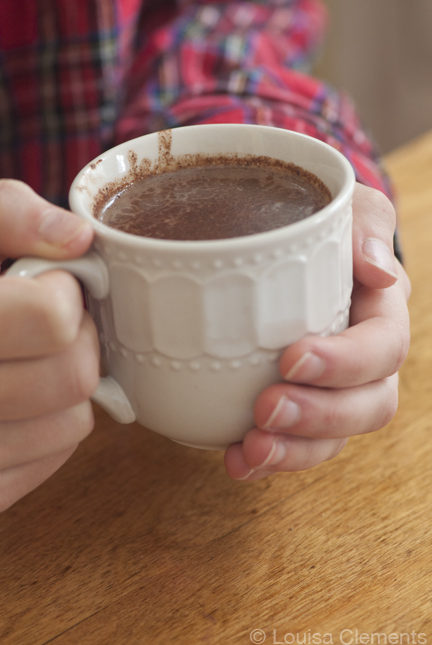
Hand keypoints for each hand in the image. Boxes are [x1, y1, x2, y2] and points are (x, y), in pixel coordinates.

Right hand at [0, 180, 98, 510]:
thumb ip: (6, 216)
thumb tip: (77, 237)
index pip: (49, 319)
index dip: (63, 293)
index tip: (48, 283)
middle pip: (70, 377)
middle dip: (77, 339)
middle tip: (51, 323)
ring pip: (72, 424)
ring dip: (67, 386)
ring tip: (29, 360)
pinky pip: (50, 461)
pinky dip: (50, 428)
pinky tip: (17, 402)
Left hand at [225, 183, 410, 479]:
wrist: (281, 247)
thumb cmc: (316, 225)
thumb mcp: (343, 206)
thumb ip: (365, 222)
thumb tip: (378, 269)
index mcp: (379, 311)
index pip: (385, 346)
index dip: (346, 363)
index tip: (291, 359)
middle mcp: (364, 358)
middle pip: (369, 405)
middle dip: (320, 416)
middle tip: (266, 410)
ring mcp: (332, 388)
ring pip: (333, 436)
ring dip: (293, 450)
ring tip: (249, 450)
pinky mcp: (298, 405)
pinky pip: (294, 444)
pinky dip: (265, 459)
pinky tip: (235, 459)